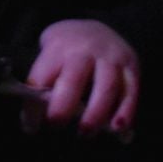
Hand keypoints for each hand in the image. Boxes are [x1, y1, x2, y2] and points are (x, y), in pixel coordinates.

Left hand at [26, 19, 139, 134]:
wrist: (100, 28)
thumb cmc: (69, 51)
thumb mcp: (51, 55)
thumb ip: (44, 82)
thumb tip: (33, 123)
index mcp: (57, 47)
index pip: (41, 77)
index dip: (34, 105)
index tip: (32, 126)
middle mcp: (85, 49)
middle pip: (74, 79)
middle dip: (63, 107)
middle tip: (57, 125)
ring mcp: (111, 57)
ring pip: (106, 86)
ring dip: (95, 114)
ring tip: (85, 134)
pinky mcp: (131, 67)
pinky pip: (130, 91)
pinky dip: (126, 111)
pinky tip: (118, 127)